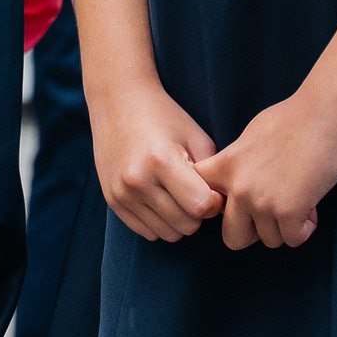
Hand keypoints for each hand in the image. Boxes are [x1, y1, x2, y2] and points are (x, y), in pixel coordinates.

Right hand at [89, 79, 223, 242]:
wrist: (118, 102)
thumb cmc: (164, 117)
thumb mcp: (195, 136)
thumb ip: (211, 173)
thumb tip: (223, 207)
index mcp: (162, 160)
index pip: (201, 206)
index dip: (214, 202)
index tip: (213, 190)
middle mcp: (138, 181)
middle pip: (186, 225)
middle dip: (197, 212)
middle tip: (195, 190)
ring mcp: (122, 194)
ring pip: (168, 234)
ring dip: (179, 220)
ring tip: (178, 194)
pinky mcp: (113, 202)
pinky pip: (148, 232)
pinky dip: (161, 222)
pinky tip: (161, 199)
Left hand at [195, 88, 336, 249]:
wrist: (328, 111)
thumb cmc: (297, 115)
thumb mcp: (253, 134)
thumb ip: (239, 161)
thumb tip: (236, 179)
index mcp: (227, 165)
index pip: (199, 198)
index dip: (219, 208)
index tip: (238, 203)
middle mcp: (239, 187)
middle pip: (232, 238)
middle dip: (255, 232)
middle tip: (273, 214)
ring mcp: (262, 201)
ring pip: (269, 240)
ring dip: (285, 228)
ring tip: (300, 203)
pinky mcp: (289, 211)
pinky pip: (293, 239)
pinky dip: (304, 229)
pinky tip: (311, 209)